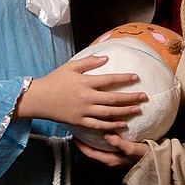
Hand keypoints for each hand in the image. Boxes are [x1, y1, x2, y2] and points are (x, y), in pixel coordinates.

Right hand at [16, 54, 146, 129]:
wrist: (39, 99)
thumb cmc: (55, 80)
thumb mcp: (70, 66)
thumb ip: (89, 62)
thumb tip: (106, 58)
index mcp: (85, 82)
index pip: (109, 80)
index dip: (124, 79)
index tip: (136, 78)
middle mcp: (87, 97)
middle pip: (113, 98)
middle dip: (131, 98)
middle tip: (144, 96)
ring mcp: (84, 111)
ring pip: (109, 113)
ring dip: (125, 112)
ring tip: (138, 110)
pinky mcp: (80, 121)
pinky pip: (99, 125)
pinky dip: (112, 126)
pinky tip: (122, 124)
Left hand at [75, 133, 148, 167]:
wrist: (159, 162)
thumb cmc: (146, 156)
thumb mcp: (132, 149)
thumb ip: (119, 143)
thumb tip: (106, 134)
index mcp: (110, 160)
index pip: (90, 153)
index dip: (80, 145)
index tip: (72, 136)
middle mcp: (111, 160)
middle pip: (92, 152)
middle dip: (84, 142)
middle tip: (78, 131)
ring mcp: (116, 158)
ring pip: (99, 149)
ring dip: (92, 141)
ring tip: (87, 130)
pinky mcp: (122, 155)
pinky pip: (107, 147)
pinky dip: (102, 140)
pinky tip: (104, 131)